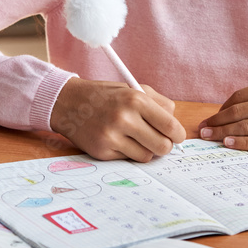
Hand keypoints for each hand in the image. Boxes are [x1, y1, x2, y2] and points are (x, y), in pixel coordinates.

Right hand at [50, 77, 185, 162]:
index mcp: (136, 100)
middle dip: (165, 146)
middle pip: (162, 146)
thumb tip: (176, 127)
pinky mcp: (102, 152)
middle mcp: (124, 118)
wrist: (69, 103)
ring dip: (146, 150)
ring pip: (147, 156)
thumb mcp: (134, 89)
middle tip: (161, 141)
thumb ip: (160, 104)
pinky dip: (129, 152)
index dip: (178, 134)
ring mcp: (111, 137)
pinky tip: (119, 140)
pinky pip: (128, 159)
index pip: (170, 126)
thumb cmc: (107, 96)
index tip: (177, 136)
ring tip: (137, 138)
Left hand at [197, 79, 247, 151]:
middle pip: (238, 113)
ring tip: (210, 138)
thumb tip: (232, 113)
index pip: (239, 98)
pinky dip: (241, 143)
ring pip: (246, 127)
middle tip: (201, 131)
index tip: (209, 118)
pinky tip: (229, 144)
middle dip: (216, 122)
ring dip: (223, 133)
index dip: (221, 110)